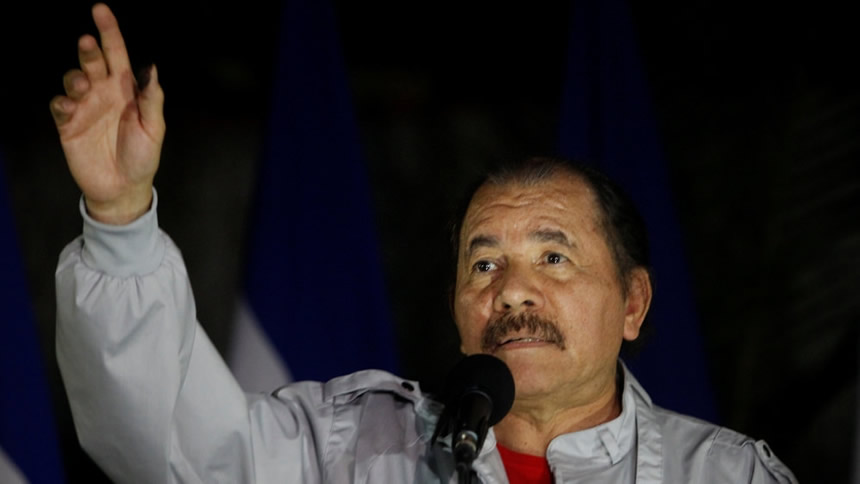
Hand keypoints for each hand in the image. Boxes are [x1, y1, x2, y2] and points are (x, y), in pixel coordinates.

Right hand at [50, 3, 164, 224]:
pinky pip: (60, 105)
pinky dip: (62, 102)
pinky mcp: (69, 124)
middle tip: (87, 44)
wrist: (123, 188)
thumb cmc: (142, 157)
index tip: (100, 10)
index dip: (109, 32)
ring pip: (73, 79)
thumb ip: (151, 99)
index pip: (117, 54)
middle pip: (93, 62)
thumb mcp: (154, 129)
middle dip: (89, 50)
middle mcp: (104, 93)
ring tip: (82, 84)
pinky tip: (69, 106)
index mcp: (127, 90)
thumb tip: (152, 68)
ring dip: (75, 76)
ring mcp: (85, 107)